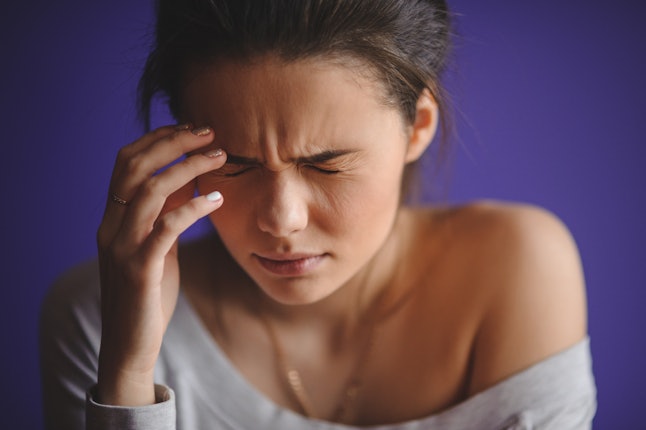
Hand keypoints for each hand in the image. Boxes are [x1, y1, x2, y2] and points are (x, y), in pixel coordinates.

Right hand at [95, 125, 225, 405]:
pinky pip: (166, 227)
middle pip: (135, 166)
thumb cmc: (149, 294)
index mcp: (113, 218)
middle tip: (210, 132)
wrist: (129, 344)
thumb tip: (190, 184)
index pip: (126, 162)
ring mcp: (122, 247)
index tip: (192, 128)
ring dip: (188, 167)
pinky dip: (193, 207)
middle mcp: (111, 226)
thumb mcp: (157, 248)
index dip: (157, 139)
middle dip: (173, 142)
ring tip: (220, 157)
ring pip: (150, 190)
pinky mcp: (140, 269)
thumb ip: (165, 217)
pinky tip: (217, 200)